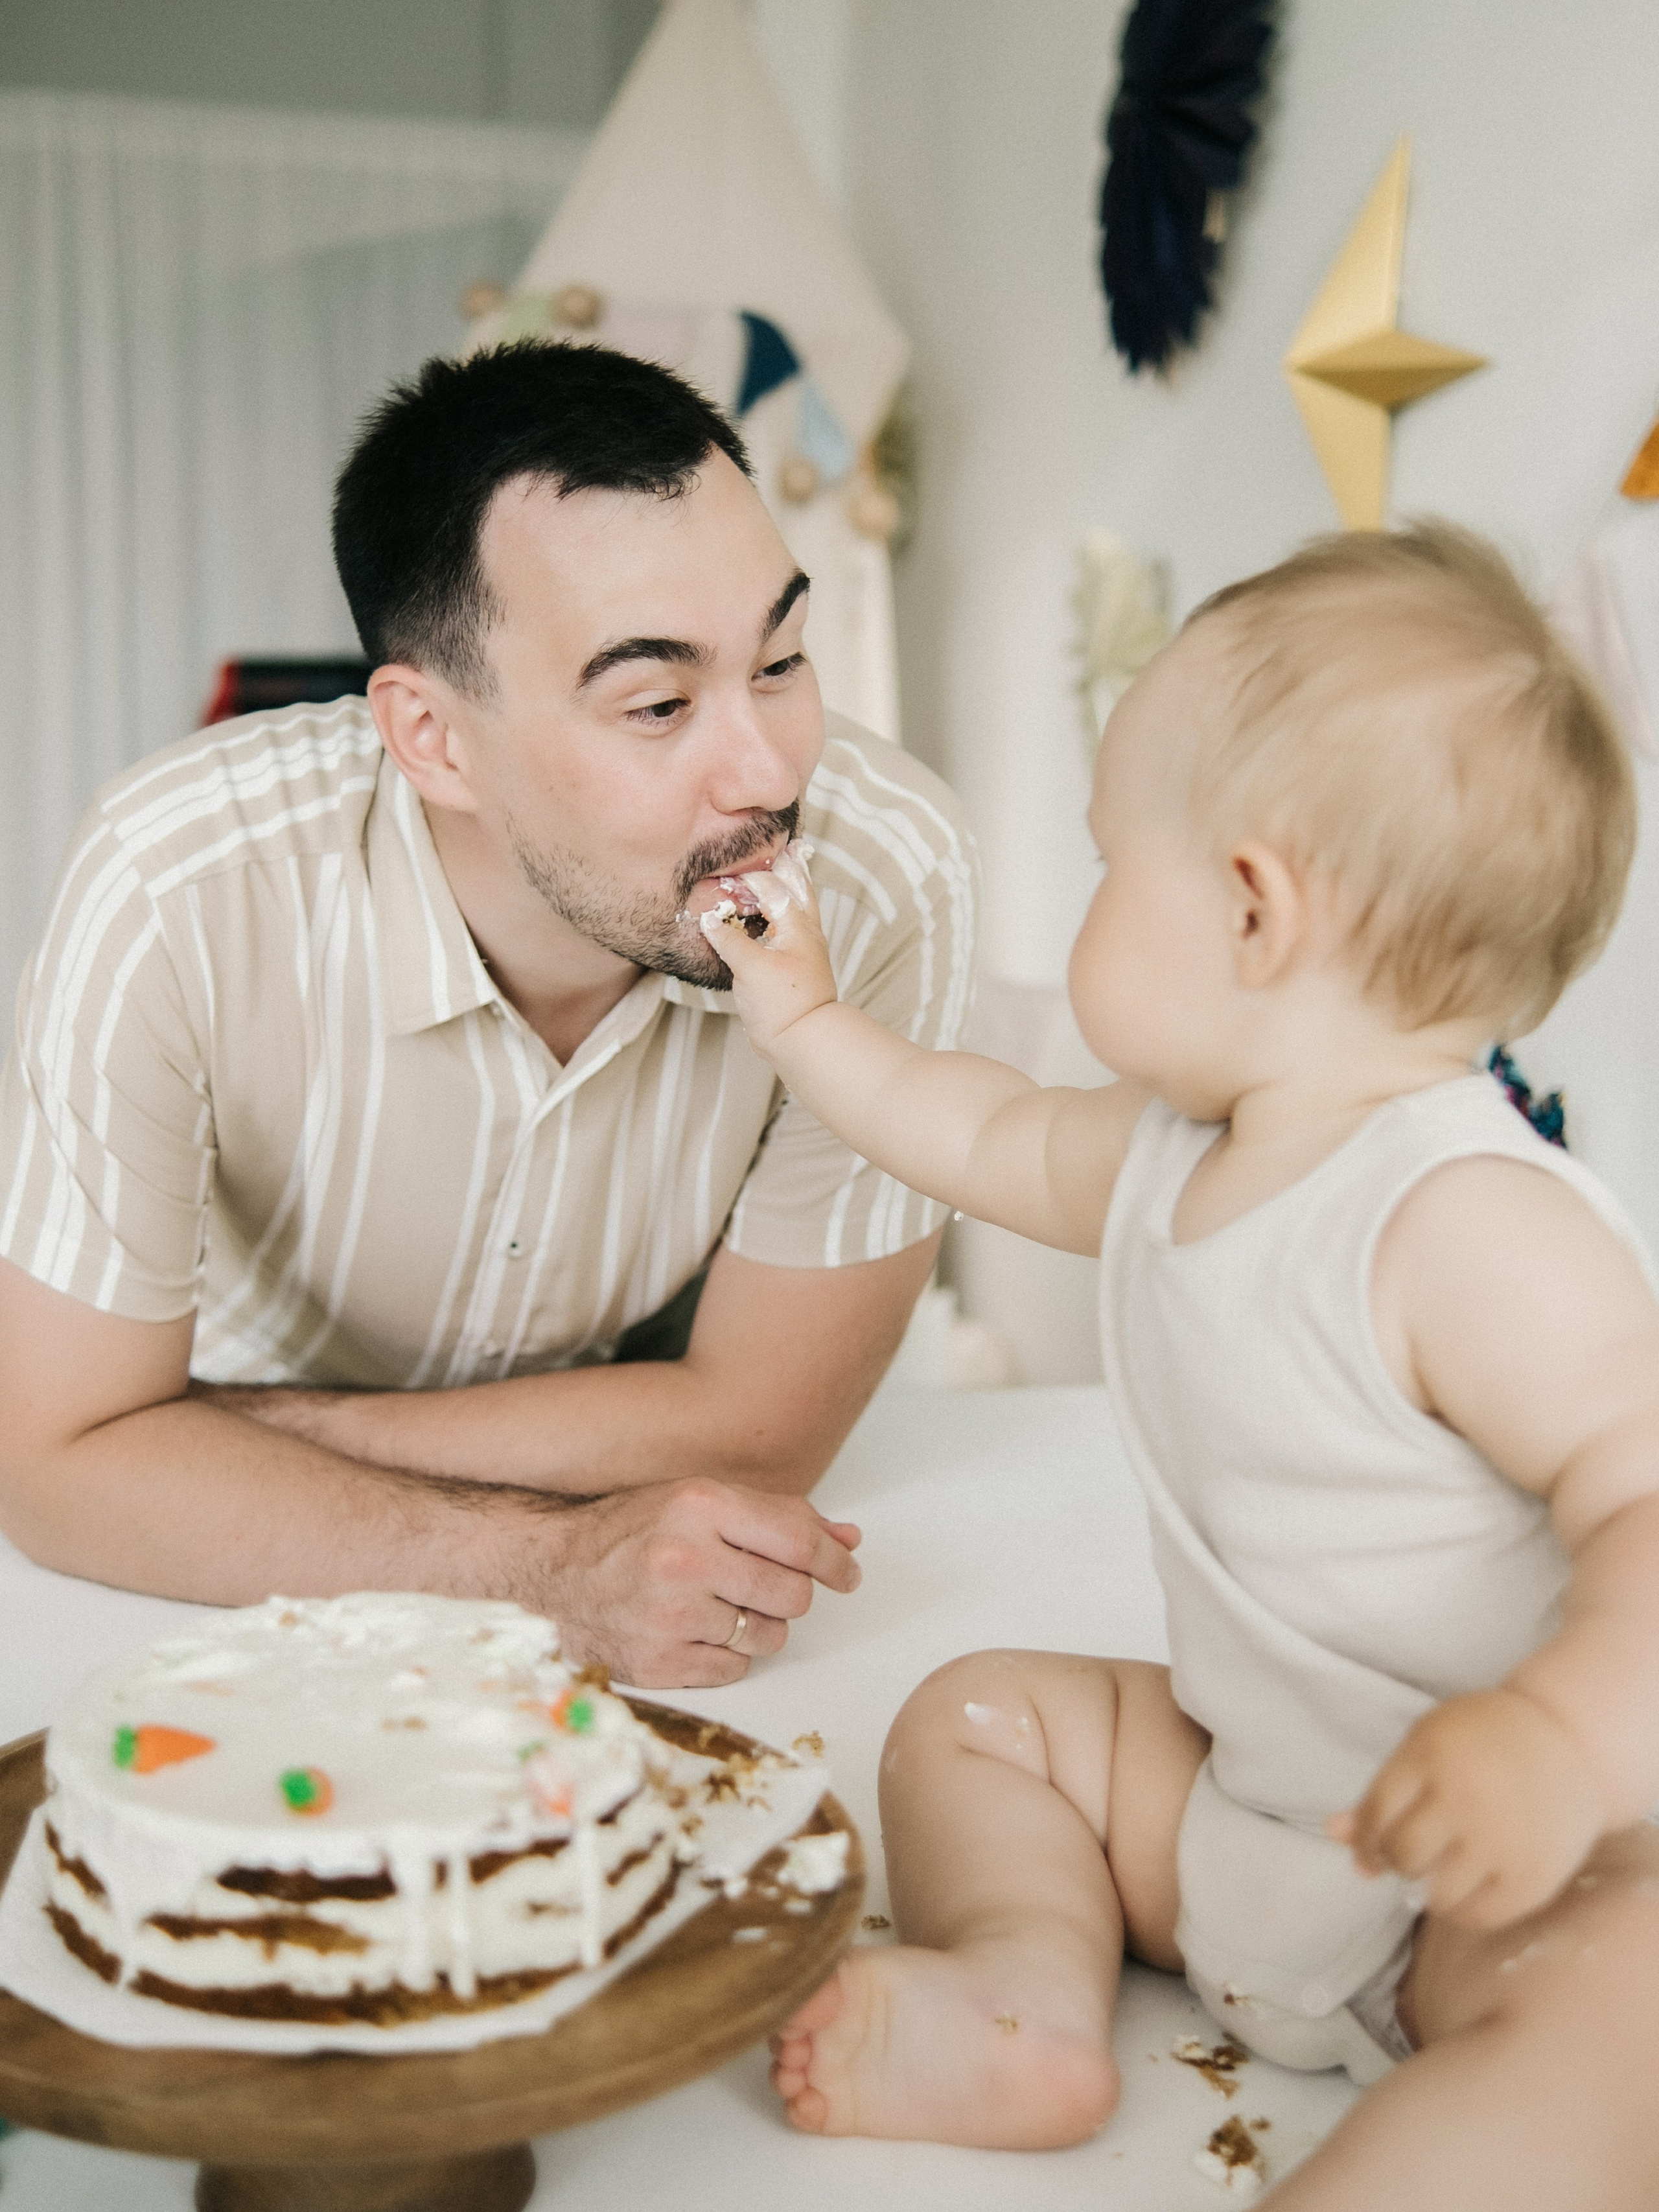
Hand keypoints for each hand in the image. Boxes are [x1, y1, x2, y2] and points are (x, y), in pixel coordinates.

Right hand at [522, 1475, 861, 1689]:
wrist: (551, 1573)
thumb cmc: (631, 1532)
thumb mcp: (700, 1501)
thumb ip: (778, 1517)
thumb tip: (848, 1538)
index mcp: (700, 1505)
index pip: (800, 1541)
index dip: (836, 1561)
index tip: (847, 1572)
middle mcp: (685, 1558)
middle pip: (791, 1594)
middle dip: (788, 1593)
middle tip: (761, 1586)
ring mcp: (669, 1616)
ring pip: (768, 1636)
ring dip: (756, 1624)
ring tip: (716, 1604)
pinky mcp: (657, 1664)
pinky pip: (733, 1668)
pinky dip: (724, 1653)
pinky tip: (693, 1630)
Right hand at [701, 841, 839, 1058]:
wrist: (804, 1043)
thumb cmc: (783, 1004)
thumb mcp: (750, 968)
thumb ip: (729, 939)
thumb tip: (708, 918)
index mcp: (798, 925)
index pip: (772, 886)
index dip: (749, 875)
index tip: (729, 867)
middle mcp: (806, 932)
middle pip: (799, 889)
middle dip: (788, 867)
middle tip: (783, 846)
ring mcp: (804, 949)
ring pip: (798, 908)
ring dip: (787, 888)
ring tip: (780, 868)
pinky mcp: (796, 967)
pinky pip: (788, 929)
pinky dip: (779, 914)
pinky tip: (768, 915)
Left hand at [1328, 1688, 1608, 1928]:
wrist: (1569, 1743)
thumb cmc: (1482, 1740)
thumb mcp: (1426, 1743)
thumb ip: (1381, 1790)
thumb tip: (1332, 1833)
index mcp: (1432, 1756)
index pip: (1375, 1815)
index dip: (1363, 1840)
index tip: (1370, 1848)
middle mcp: (1466, 1798)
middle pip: (1403, 1856)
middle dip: (1395, 1860)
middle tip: (1408, 1854)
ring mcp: (1502, 1841)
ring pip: (1435, 1894)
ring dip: (1426, 1888)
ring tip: (1438, 1868)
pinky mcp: (1532, 1877)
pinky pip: (1477, 1917)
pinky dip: (1460, 1910)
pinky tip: (1463, 1886)